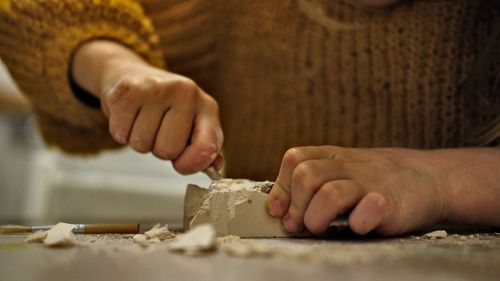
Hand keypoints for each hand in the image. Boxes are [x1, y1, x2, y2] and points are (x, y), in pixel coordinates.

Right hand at [72, 41, 222, 173]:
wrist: (135, 75)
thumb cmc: (168, 109)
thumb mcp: (193, 125)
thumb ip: (205, 149)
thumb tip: (214, 169)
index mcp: (207, 106)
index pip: (206, 147)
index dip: (191, 165)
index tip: (180, 165)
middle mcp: (186, 92)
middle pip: (167, 150)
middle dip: (159, 150)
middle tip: (158, 132)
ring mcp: (158, 88)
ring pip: (141, 144)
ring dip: (139, 141)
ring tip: (143, 121)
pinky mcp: (129, 88)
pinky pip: (120, 133)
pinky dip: (121, 133)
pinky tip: (129, 117)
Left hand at [267, 146, 449, 235]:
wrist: (433, 179)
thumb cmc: (379, 181)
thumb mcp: (345, 172)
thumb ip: (314, 186)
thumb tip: (279, 212)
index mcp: (335, 157)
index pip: (295, 158)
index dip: (281, 187)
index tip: (280, 211)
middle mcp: (350, 166)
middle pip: (306, 175)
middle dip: (296, 206)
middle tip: (300, 226)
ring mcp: (371, 182)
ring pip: (330, 193)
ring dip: (317, 217)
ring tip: (322, 229)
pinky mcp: (392, 202)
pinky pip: (369, 208)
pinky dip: (359, 220)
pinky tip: (358, 226)